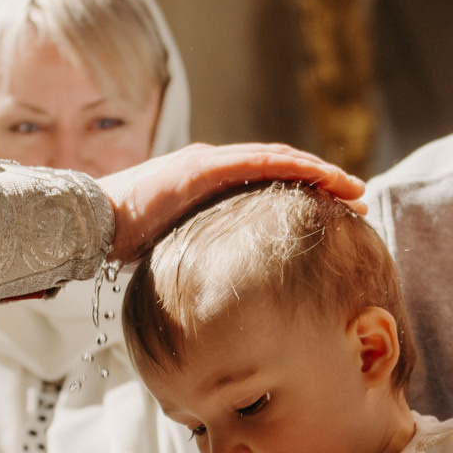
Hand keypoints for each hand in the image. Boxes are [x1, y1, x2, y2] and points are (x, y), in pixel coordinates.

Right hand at [100, 144, 365, 261]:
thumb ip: (204, 255)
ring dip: (319, 171)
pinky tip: (322, 174)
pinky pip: (257, 162)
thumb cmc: (125, 241)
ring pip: (277, 159)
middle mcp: (214, 165)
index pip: (267, 183)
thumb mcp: (177, 249)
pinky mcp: (203, 165)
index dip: (306, 191)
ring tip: (353, 187)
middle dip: (324, 180)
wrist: (92, 223)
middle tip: (360, 198)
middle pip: (281, 168)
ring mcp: (209, 161)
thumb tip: (225, 292)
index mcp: (210, 185)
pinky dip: (293, 166)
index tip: (339, 210)